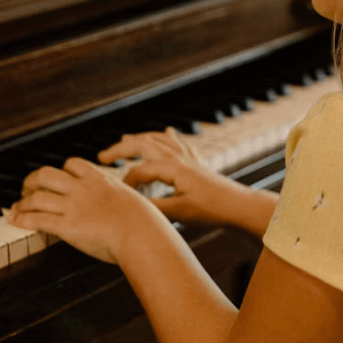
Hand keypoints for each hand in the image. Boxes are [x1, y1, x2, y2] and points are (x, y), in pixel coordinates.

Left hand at [8, 156, 152, 263]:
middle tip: (27, 190)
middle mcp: (82, 189)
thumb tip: (127, 209)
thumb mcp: (134, 200)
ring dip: (23, 202)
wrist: (141, 235)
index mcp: (100, 180)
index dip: (60, 170)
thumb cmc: (146, 223)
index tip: (56, 178)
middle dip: (32, 181)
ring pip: (37, 196)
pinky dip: (22, 219)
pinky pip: (37, 219)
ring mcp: (73, 207)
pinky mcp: (66, 226)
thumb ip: (121, 201)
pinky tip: (15, 221)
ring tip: (17, 209)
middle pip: (47, 174)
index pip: (73, 164)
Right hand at [97, 127, 245, 226]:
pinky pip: (179, 143)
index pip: (139, 169)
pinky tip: (168, 130)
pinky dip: (169, 136)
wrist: (239, 206)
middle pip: (144, 144)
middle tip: (103, 155)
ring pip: (160, 140)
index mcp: (173, 168)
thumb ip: (154, 207)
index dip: (125, 181)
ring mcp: (189, 158)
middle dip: (121, 148)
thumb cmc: (212, 210)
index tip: (118, 194)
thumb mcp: (180, 212)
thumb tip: (131, 204)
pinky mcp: (197, 163)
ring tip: (126, 139)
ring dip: (140, 139)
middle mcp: (179, 158)